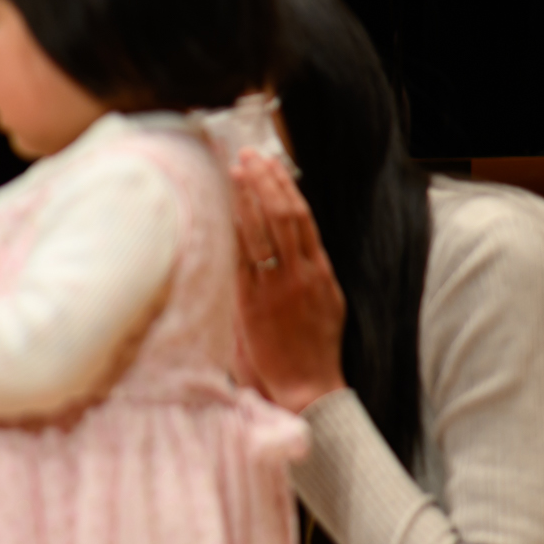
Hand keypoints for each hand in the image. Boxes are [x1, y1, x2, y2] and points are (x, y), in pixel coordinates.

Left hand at [232, 149, 348, 412]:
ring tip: (233, 171)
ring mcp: (279, 288)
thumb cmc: (309, 349)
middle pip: (285, 216)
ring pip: (265, 231)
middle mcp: (302, 274)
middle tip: (247, 155)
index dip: (284, 187)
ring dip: (248, 198)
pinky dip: (234, 232)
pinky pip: (243, 260)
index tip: (269, 163)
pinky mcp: (255, 304)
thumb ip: (302, 274)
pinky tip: (223, 212)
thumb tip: (280, 247)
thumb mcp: (321, 304)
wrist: (309, 388)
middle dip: (266, 181)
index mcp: (321, 272)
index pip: (303, 218)